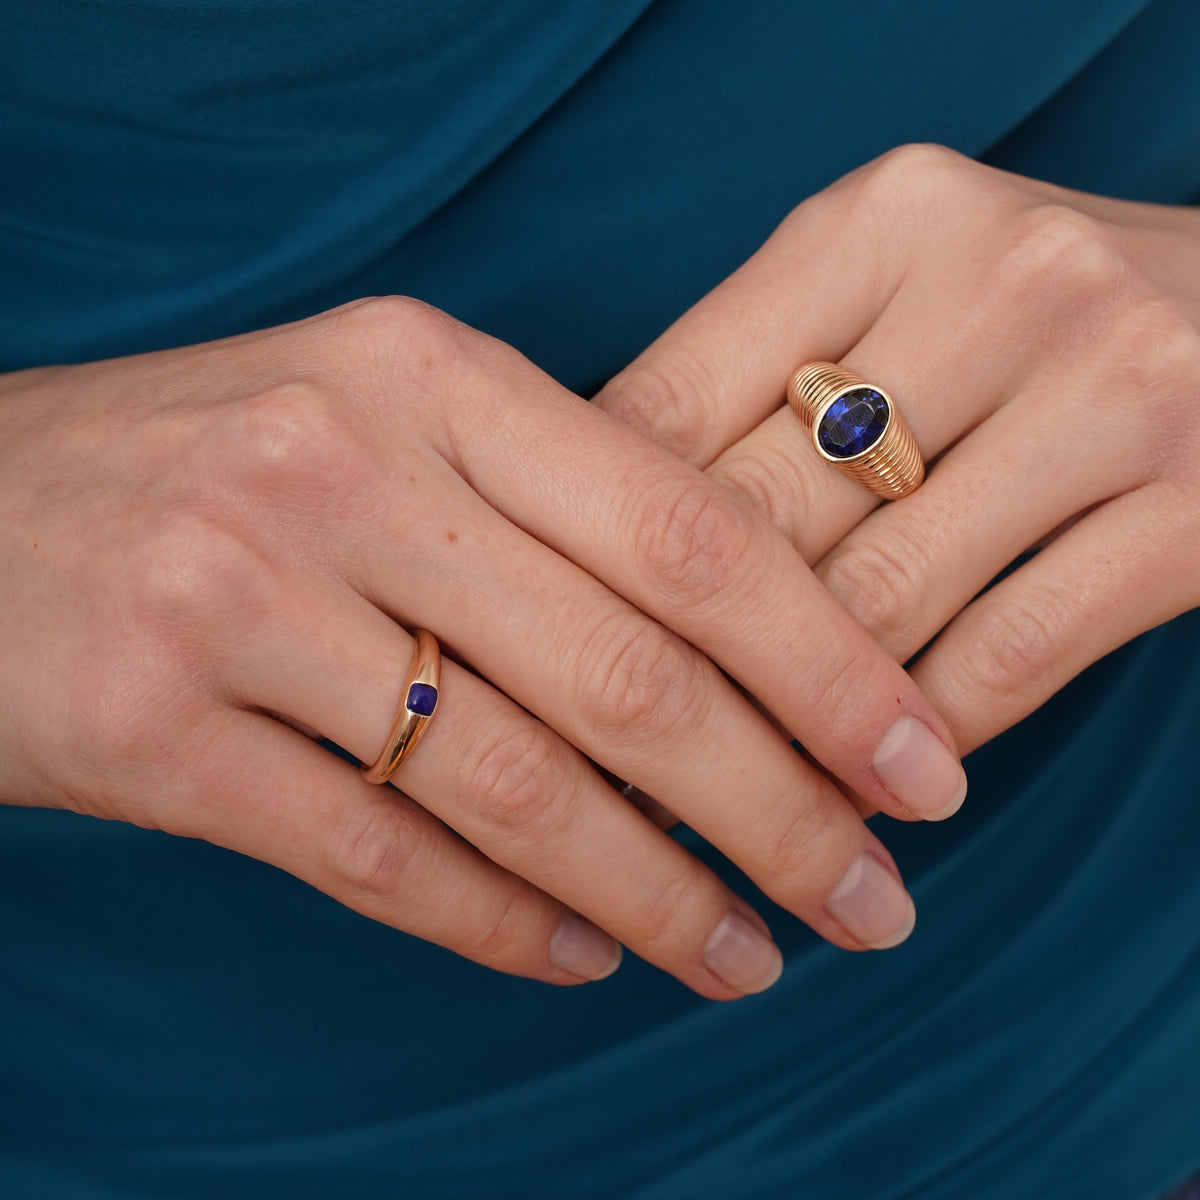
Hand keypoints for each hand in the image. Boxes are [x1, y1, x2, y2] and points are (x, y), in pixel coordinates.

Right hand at [0, 297, 964, 998]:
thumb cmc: (217, 463)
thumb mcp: (387, 422)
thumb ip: (552, 511)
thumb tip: (741, 657)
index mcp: (432, 376)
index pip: (691, 532)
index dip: (831, 664)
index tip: (923, 767)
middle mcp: (344, 472)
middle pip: (630, 676)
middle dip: (782, 810)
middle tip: (875, 902)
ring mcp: (235, 598)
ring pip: (514, 787)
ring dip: (658, 894)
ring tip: (749, 957)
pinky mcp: (149, 731)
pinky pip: (377, 858)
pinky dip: (504, 924)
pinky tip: (589, 955)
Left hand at [595, 144, 1199, 789]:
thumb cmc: (1038, 315)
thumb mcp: (895, 289)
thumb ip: (761, 375)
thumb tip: (598, 520)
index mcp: (882, 223)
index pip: (668, 409)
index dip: (581, 549)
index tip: (537, 650)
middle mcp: (999, 283)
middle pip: (758, 521)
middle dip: (659, 661)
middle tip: (583, 758)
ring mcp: (1115, 393)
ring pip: (874, 608)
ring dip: (776, 729)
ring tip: (694, 804)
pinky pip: (1003, 662)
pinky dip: (911, 743)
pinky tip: (858, 789)